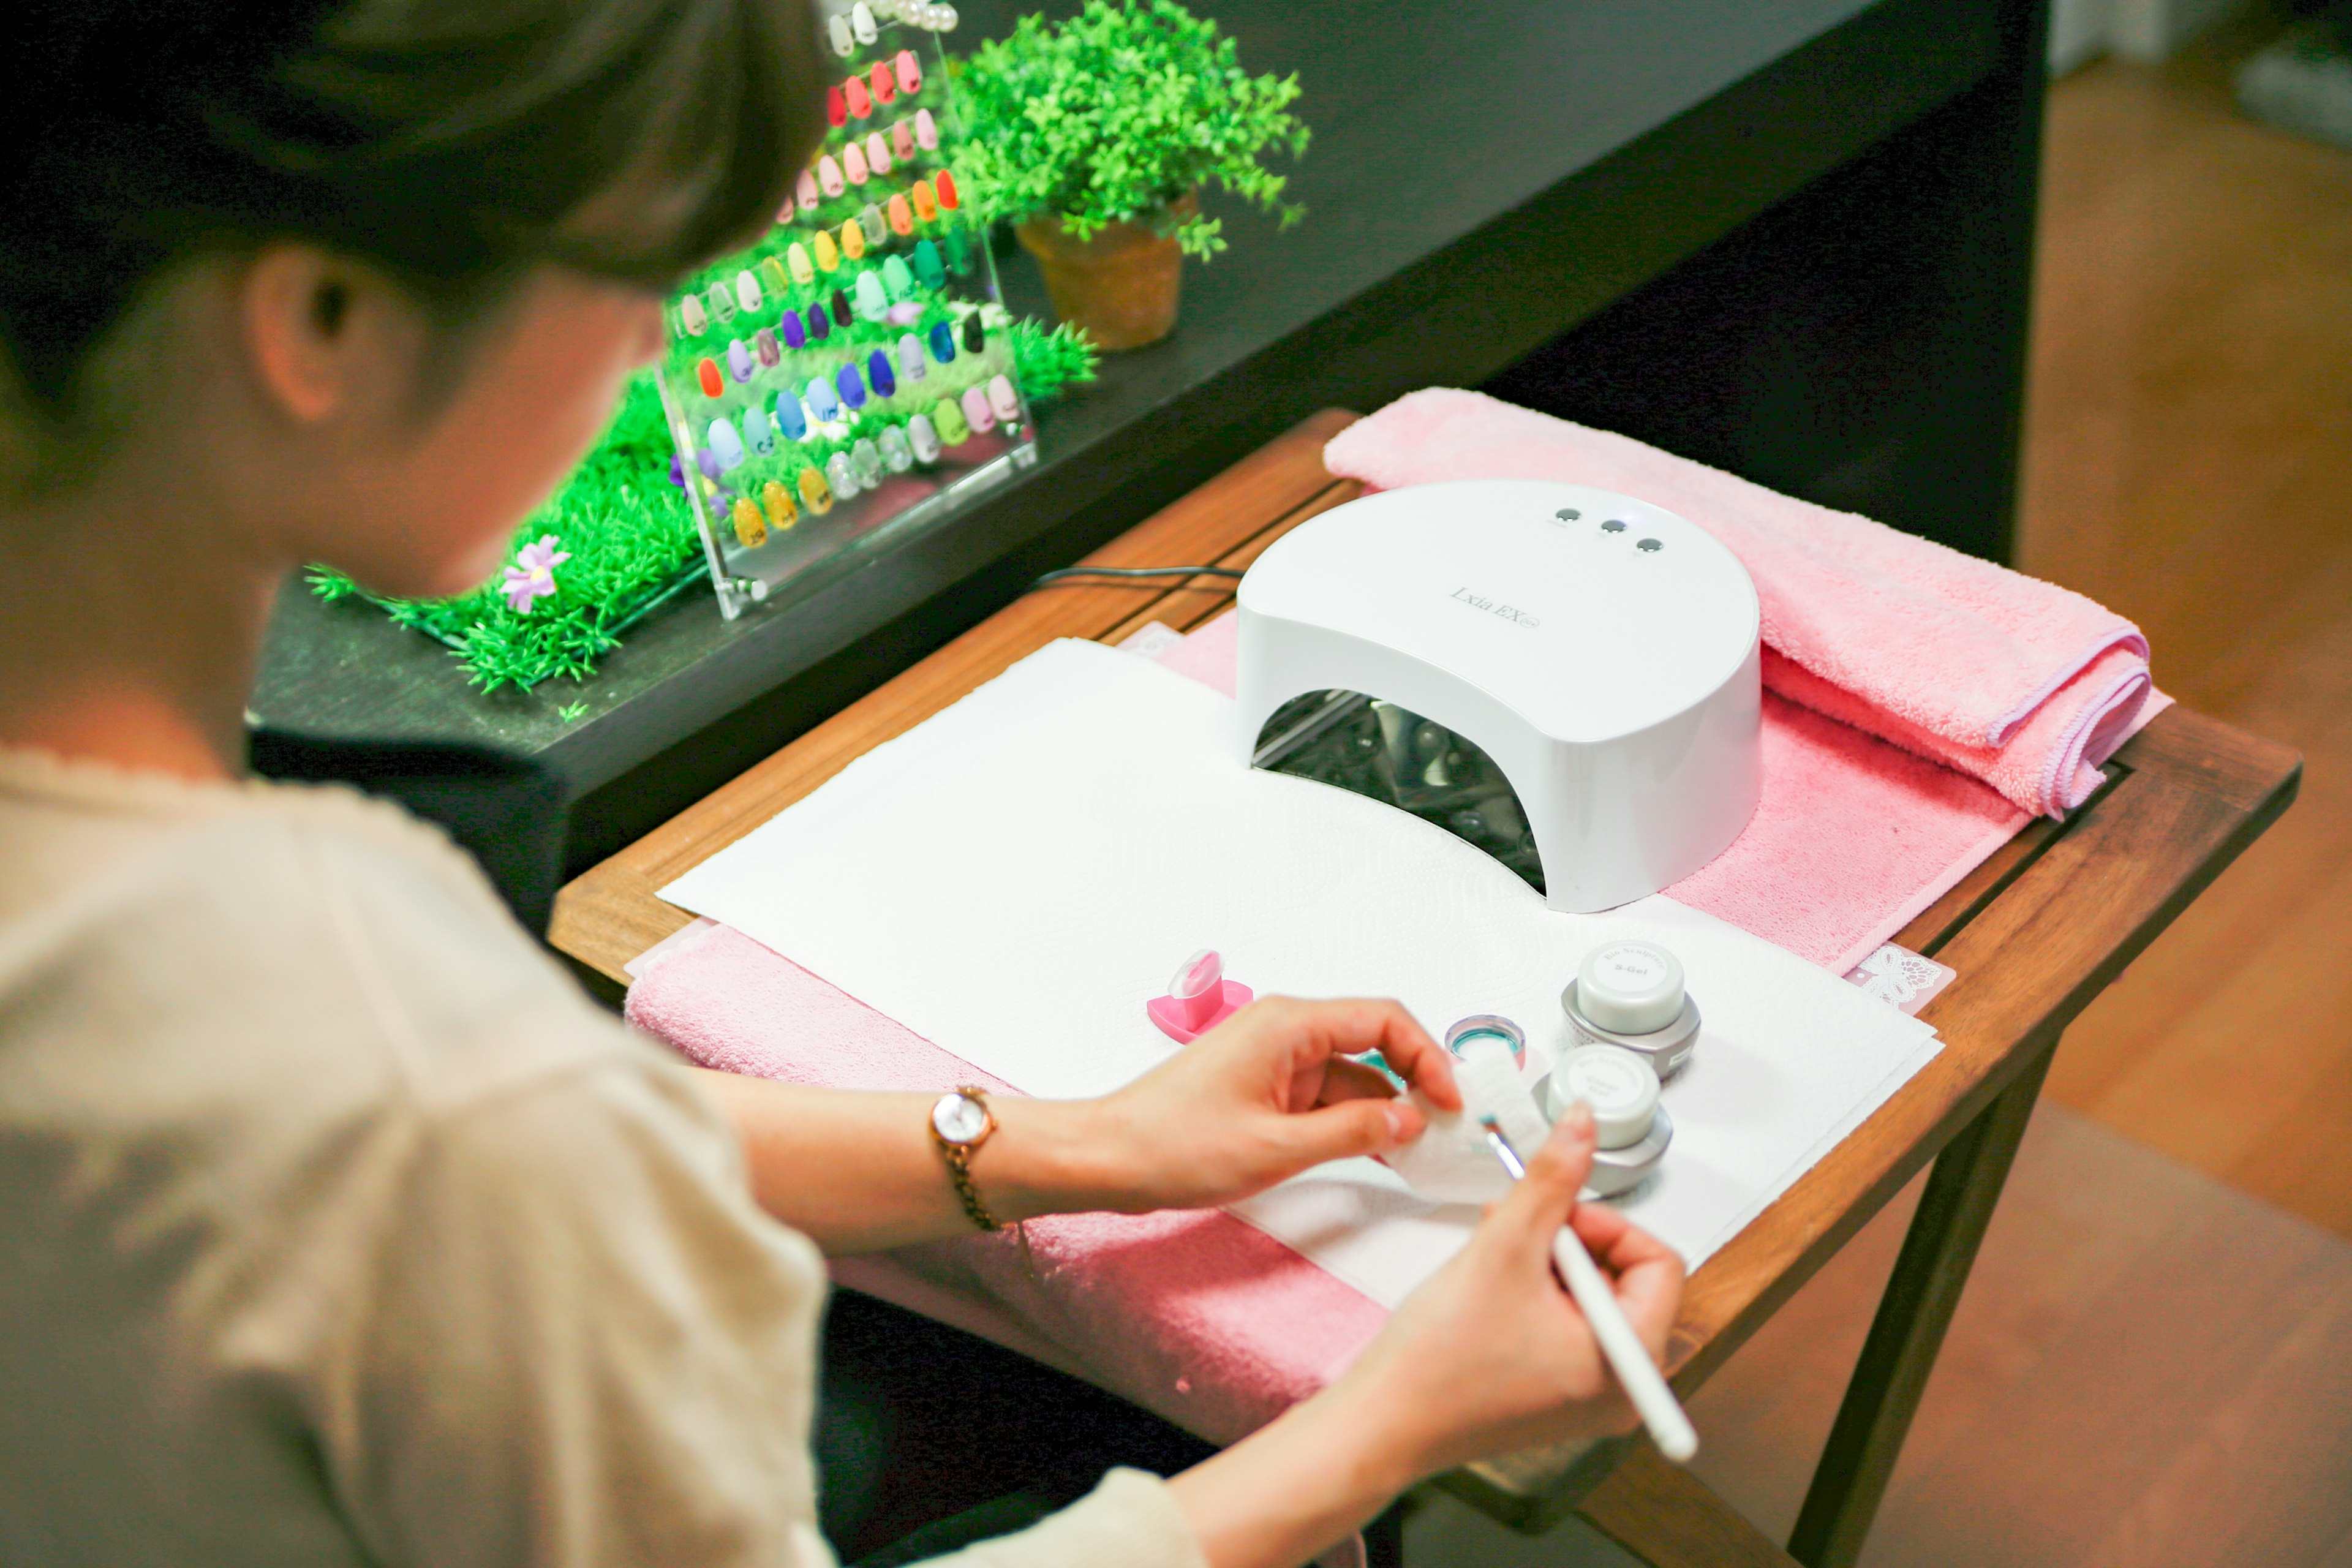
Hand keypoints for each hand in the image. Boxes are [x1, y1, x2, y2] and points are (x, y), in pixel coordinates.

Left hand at [1089, 997, 1461, 1212]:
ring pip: (1352, 1075)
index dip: (1429, 1058)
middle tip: (1448, 1125)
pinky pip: (1325, 1097)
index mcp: (1288, 1025)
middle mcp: (1284, 1032)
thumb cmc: (1171, 1143)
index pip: (1384, 1021)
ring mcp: (1274, 1060)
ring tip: (1420, 1147)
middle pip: (1374, 1044)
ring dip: (1385, 1109)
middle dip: (1415, 1082)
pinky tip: (1378, 1150)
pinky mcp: (1265, 1088)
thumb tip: (1408, 1120)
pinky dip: (1354, 1121)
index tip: (1452, 1100)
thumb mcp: (1277, 1148)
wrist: (1109, 1158)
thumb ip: (1352, 1133)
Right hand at [1333, 1105, 1685, 1477]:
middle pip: (1627, 1277)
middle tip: (1516, 1229)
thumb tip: (1584, 1124)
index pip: (1658, 1261)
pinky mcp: (1559, 1394)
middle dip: (1570, 1240)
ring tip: (1495, 1255)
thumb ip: (1551, 1179)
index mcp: (1630, 1363)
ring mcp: (1591, 1396)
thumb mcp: (1503, 1248)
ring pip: (1592, 1296)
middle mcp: (1623, 1390)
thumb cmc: (1439, 1364)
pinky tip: (1492, 1285)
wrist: (1383, 1423)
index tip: (1554, 1213)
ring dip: (1547, 1261)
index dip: (1604, 1223)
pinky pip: (1569, 1324)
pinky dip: (1536, 1292)